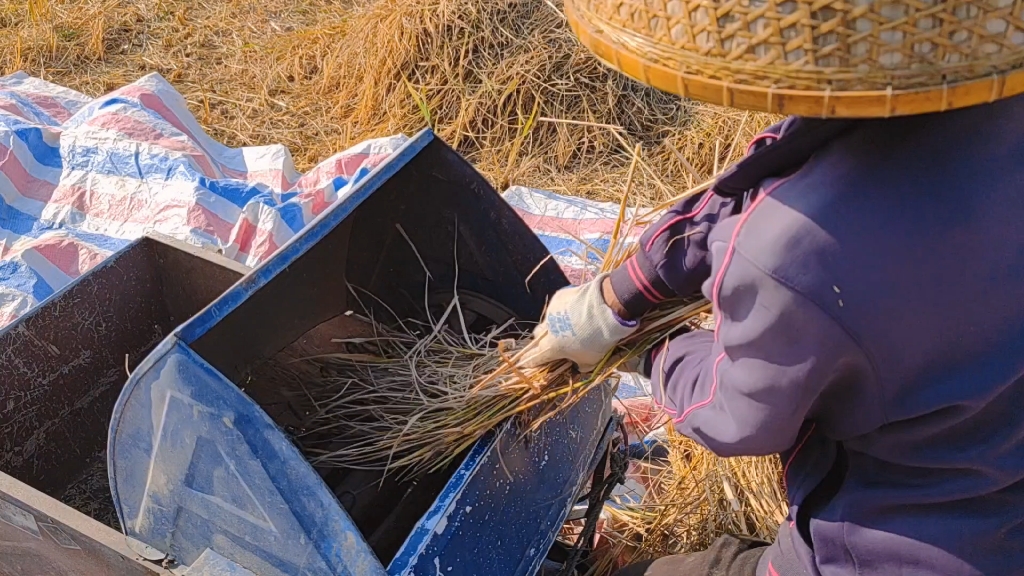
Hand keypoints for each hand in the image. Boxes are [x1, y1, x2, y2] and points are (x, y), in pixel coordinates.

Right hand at [521, 274, 637, 371]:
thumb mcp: (592, 360)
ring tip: (572, 322)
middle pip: (537, 335)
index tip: (524, 362)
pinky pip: (559, 305)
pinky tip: (578, 308)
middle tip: (554, 340)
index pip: (535, 357)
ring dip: (556, 323)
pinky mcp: (559, 297)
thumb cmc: (596, 340)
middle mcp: (547, 329)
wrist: (603, 310)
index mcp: (551, 348)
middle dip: (542, 339)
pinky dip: (565, 309)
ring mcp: (552, 311)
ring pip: (549, 319)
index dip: (529, 361)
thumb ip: (582, 365)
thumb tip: (579, 366)